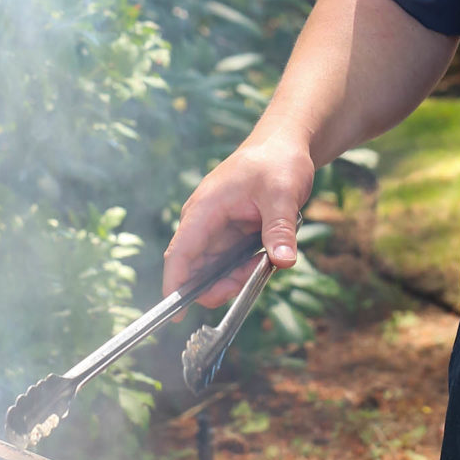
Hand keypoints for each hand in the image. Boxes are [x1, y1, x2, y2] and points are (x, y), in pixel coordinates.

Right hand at [163, 133, 313, 306]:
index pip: (181, 253)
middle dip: (216, 284)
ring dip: (233, 276)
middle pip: (195, 267)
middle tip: (247, 280)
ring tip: (261, 262)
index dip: (174, 285)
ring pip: (213, 268)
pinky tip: (262, 257)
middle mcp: (203, 220)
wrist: (284, 144)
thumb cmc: (278, 161)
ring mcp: (215, 227)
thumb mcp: (283, 194)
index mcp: (205, 208)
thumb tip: (283, 262)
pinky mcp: (229, 232)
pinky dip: (242, 267)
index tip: (174, 314)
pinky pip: (228, 261)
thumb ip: (280, 229)